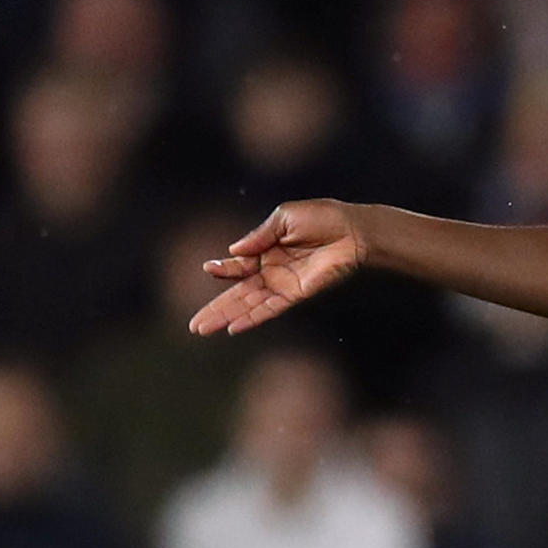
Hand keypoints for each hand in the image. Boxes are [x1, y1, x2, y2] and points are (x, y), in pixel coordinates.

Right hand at [190, 201, 365, 334]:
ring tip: (204, 329)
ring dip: (227, 317)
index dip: (223, 269)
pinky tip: (235, 327)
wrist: (352, 230)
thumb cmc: (322, 218)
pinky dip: (252, 318)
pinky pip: (271, 309)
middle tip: (194, 325)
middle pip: (238, 294)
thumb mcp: (283, 219)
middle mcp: (272, 271)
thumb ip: (259, 236)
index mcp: (266, 251)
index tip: (208, 269)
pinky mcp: (297, 294)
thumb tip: (232, 251)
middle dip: (216, 309)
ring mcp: (283, 285)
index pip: (238, 265)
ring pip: (249, 305)